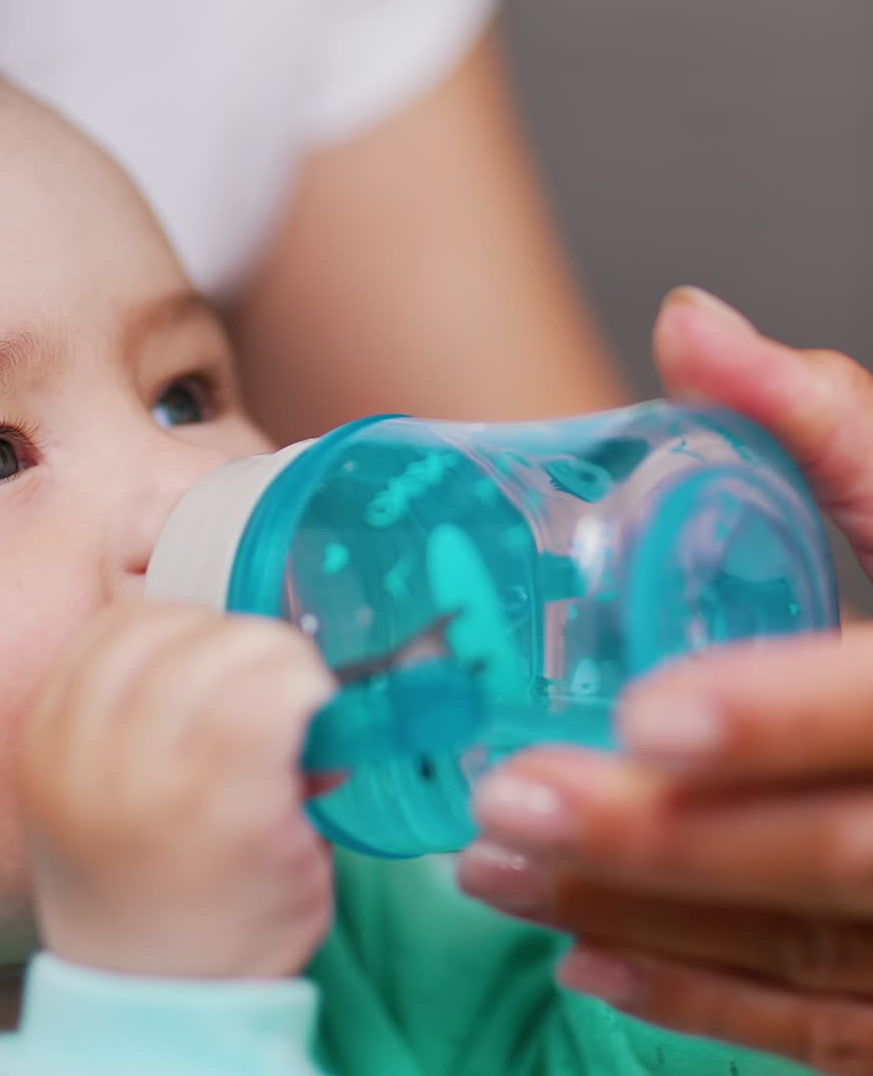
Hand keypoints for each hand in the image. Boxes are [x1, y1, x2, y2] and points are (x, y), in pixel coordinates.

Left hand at [16, 602, 336, 979]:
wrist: (136, 985)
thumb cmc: (233, 927)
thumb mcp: (305, 860)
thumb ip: (313, 767)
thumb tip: (316, 695)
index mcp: (208, 808)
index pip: (267, 684)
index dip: (305, 678)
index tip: (313, 699)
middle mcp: (129, 772)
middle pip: (211, 644)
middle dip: (265, 648)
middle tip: (280, 679)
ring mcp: (72, 751)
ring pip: (148, 625)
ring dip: (203, 627)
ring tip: (224, 661)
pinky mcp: (40, 739)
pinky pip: (93, 640)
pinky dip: (142, 629)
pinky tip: (170, 652)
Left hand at [458, 287, 872, 1072]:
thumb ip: (824, 421)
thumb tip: (688, 319)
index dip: (776, 718)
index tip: (644, 715)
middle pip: (834, 857)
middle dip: (662, 840)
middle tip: (502, 801)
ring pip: (808, 950)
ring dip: (640, 918)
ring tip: (491, 869)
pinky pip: (826, 1026)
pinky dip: (702, 1001)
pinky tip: (582, 961)